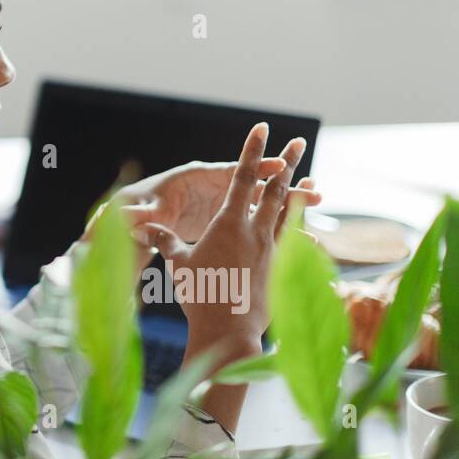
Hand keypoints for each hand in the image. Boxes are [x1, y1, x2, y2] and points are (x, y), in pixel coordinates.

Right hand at [139, 123, 307, 344]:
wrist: (229, 330)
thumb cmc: (200, 294)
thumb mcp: (177, 263)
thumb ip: (166, 241)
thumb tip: (144, 228)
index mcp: (230, 223)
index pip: (243, 177)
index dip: (251, 150)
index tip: (261, 127)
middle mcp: (256, 231)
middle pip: (276, 189)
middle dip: (287, 163)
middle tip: (299, 142)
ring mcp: (272, 250)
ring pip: (290, 214)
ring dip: (301, 195)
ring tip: (314, 182)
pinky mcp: (280, 269)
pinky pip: (295, 245)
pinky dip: (303, 233)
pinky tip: (313, 233)